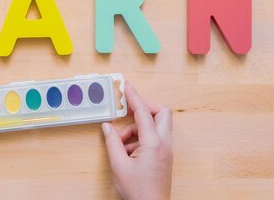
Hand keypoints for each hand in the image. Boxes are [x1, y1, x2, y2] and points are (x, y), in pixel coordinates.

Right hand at [101, 82, 172, 199]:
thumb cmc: (138, 192)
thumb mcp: (119, 165)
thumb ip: (112, 142)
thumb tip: (107, 127)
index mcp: (154, 143)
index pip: (143, 112)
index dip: (133, 96)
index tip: (126, 85)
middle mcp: (164, 144)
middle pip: (161, 113)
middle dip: (144, 108)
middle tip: (127, 110)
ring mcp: (165, 151)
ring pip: (156, 126)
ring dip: (137, 128)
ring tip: (120, 143)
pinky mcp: (163, 157)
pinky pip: (153, 139)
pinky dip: (139, 140)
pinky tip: (126, 153)